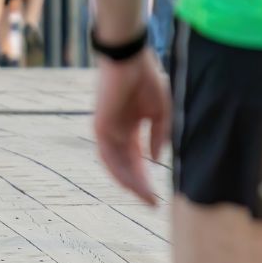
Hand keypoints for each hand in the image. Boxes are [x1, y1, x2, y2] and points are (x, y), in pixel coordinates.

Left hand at [93, 49, 170, 205]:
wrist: (129, 59)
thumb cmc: (146, 80)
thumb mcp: (161, 112)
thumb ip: (159, 136)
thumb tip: (156, 161)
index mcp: (130, 128)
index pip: (136, 160)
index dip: (146, 178)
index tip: (158, 196)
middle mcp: (116, 132)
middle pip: (126, 166)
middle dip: (139, 185)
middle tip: (152, 203)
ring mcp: (106, 130)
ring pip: (116, 164)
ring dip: (130, 182)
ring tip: (145, 196)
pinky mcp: (100, 126)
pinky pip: (107, 154)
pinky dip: (118, 169)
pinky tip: (132, 182)